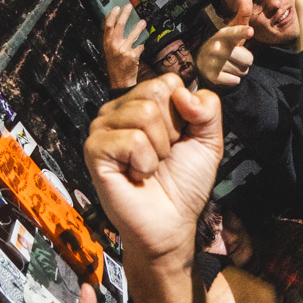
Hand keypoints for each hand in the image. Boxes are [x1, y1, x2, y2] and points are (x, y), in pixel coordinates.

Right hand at [84, 77, 222, 266]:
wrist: (171, 222)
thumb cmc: (185, 181)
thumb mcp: (209, 139)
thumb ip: (207, 108)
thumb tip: (182, 91)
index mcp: (142, 102)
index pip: (169, 80)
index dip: (185, 113)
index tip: (178, 139)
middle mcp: (118, 110)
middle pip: (155, 90)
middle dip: (172, 129)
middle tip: (163, 154)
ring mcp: (103, 128)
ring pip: (144, 112)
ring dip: (159, 148)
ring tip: (150, 165)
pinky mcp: (94, 149)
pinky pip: (132, 139)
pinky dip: (145, 162)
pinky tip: (136, 175)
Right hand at [102, 5, 146, 90]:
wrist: (120, 80)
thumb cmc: (116, 64)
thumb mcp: (110, 51)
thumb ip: (114, 40)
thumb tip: (123, 24)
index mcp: (106, 44)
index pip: (107, 26)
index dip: (112, 16)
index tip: (116, 7)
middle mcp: (114, 46)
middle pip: (119, 26)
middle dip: (125, 14)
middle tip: (129, 6)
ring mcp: (123, 51)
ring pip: (133, 35)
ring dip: (139, 27)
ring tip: (143, 22)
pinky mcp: (133, 56)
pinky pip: (140, 46)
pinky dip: (142, 44)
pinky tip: (143, 44)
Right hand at [195, 0, 255, 87]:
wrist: (203, 62)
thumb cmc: (225, 43)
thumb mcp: (233, 29)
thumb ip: (243, 14)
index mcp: (224, 35)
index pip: (235, 33)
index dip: (242, 32)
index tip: (249, 31)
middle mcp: (216, 48)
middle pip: (248, 59)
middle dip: (246, 60)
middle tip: (236, 56)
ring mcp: (213, 63)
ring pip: (243, 71)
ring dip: (240, 69)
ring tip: (229, 64)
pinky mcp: (212, 77)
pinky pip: (235, 81)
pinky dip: (233, 79)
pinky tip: (224, 74)